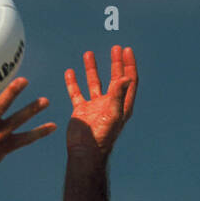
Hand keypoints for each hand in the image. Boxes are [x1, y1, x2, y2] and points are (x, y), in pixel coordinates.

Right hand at [65, 45, 137, 160]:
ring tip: (89, 53)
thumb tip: (126, 77)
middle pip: (115, 79)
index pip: (129, 81)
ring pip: (94, 83)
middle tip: (116, 48)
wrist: (85, 152)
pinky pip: (77, 93)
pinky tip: (70, 72)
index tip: (127, 50)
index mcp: (122, 105)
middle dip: (116, 63)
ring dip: (92, 69)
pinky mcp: (81, 111)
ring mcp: (95, 107)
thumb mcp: (112, 114)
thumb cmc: (102, 136)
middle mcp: (110, 104)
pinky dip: (73, 82)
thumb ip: (118, 94)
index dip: (129, 65)